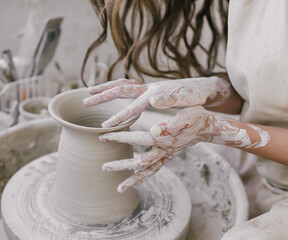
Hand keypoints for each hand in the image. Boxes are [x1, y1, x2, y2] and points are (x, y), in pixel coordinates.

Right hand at [83, 77, 230, 127]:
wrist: (202, 87)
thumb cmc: (197, 95)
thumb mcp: (190, 99)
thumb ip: (174, 100)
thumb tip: (154, 100)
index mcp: (156, 93)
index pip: (133, 106)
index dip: (119, 116)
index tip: (105, 126)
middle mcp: (148, 88)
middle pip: (120, 88)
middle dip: (102, 95)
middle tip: (85, 100)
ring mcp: (147, 88)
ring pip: (122, 86)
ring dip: (106, 89)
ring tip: (89, 92)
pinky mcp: (149, 91)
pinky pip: (128, 88)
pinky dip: (115, 90)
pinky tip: (110, 96)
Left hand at [99, 106, 217, 191]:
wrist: (206, 127)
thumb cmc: (194, 116)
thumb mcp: (185, 114)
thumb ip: (171, 123)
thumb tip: (154, 130)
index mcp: (165, 138)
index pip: (138, 138)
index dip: (121, 137)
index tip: (104, 134)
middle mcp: (164, 150)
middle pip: (140, 163)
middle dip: (121, 165)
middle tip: (104, 166)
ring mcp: (166, 156)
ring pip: (147, 171)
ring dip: (133, 179)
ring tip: (119, 188)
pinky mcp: (168, 157)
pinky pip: (154, 170)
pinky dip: (143, 178)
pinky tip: (133, 183)